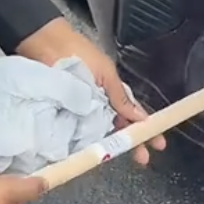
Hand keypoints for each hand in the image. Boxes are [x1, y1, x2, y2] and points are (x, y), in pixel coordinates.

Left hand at [16, 18, 165, 166]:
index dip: (145, 130)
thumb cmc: (78, 53)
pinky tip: (92, 153)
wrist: (46, 45)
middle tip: (143, 159)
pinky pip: (76, 133)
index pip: (131, 116)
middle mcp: (97, 106)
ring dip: (109, 146)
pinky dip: (84, 142)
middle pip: (117, 129)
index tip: (158, 144)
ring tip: (120, 157)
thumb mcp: (106, 73)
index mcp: (111, 94)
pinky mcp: (62, 117)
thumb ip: (121, 97)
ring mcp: (80, 113)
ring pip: (98, 134)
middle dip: (131, 144)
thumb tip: (141, 117)